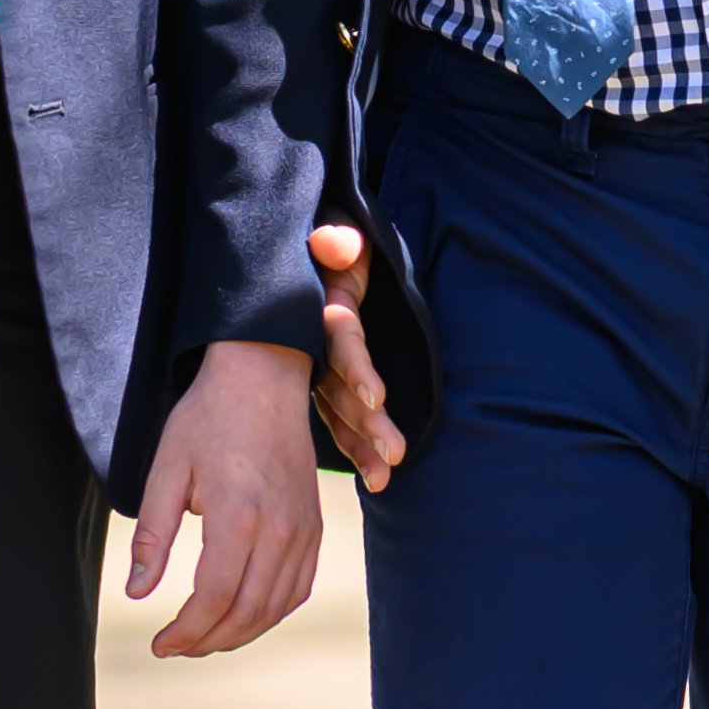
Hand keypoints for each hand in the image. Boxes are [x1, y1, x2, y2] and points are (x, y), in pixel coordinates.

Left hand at [127, 338, 324, 655]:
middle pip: (246, 612)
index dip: (185, 632)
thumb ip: (152, 536)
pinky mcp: (313, 525)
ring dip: (238, 634)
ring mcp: (303, 529)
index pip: (213, 597)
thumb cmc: (208, 418)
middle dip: (207, 641)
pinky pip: (297, 587)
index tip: (159, 644)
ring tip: (204, 638)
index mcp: (237, 514)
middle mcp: (278, 528)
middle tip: (176, 647)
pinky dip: (270, 613)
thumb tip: (138, 592)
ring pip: (275, 607)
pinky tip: (243, 615)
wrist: (264, 377)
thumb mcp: (166, 470)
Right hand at [303, 221, 406, 491]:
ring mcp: (318, 369)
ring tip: (386, 477)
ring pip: (339, 411)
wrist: (314, 252)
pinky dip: (358, 447)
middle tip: (394, 454)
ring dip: (362, 444)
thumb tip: (337, 245)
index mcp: (319, 310)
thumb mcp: (337, 231)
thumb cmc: (330, 243)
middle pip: (340, 388)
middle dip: (366, 423)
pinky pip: (341, 419)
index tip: (375, 395)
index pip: (339, 341)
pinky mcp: (327, 382)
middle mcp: (314, 347)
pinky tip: (377, 477)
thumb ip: (338, 238)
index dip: (356, 367)